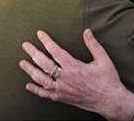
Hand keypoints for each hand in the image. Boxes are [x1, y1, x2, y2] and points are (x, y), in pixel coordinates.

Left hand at [19, 28, 133, 120]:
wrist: (110, 102)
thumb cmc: (108, 80)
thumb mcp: (103, 59)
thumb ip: (93, 44)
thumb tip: (87, 31)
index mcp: (74, 67)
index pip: (55, 51)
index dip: (46, 41)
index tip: (39, 34)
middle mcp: (65, 78)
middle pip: (44, 64)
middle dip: (33, 53)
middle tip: (25, 45)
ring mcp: (62, 89)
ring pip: (41, 79)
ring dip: (30, 71)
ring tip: (22, 63)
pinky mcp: (63, 98)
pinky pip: (46, 94)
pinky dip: (36, 90)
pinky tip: (29, 85)